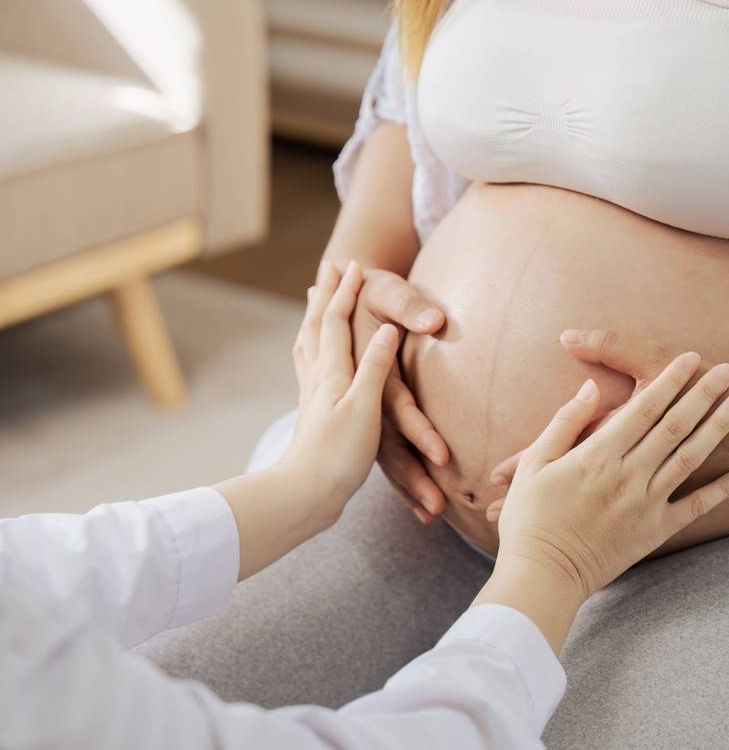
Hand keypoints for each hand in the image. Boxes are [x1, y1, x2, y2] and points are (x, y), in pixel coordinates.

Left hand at [282, 260, 400, 506]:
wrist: (308, 496)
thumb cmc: (339, 454)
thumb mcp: (365, 407)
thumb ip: (377, 366)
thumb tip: (389, 328)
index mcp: (334, 373)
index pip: (337, 321)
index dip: (345, 292)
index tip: (353, 264)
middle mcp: (319, 379)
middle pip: (317, 328)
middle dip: (325, 297)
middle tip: (327, 270)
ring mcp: (315, 397)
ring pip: (310, 347)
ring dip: (315, 319)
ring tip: (315, 300)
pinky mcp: (318, 416)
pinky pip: (310, 370)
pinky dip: (312, 350)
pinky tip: (317, 359)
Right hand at [348, 267, 448, 522]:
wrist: (345, 294)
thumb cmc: (372, 291)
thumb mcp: (388, 291)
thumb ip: (409, 305)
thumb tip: (435, 322)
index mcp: (371, 369)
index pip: (398, 405)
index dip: (419, 430)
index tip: (442, 456)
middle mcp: (366, 394)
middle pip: (390, 442)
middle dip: (412, 476)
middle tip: (436, 506)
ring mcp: (366, 407)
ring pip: (388, 454)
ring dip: (408, 485)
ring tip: (432, 514)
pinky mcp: (372, 414)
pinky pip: (388, 451)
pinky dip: (403, 478)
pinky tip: (420, 504)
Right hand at [495, 353, 728, 602]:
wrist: (542, 577)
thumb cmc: (529, 519)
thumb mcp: (535, 463)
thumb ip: (565, 422)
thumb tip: (589, 387)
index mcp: (598, 455)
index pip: (643, 408)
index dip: (669, 380)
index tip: (690, 358)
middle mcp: (628, 475)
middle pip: (674, 426)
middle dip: (703, 394)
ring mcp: (646, 504)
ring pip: (690, 458)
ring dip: (718, 429)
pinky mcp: (656, 531)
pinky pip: (696, 507)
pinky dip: (723, 489)